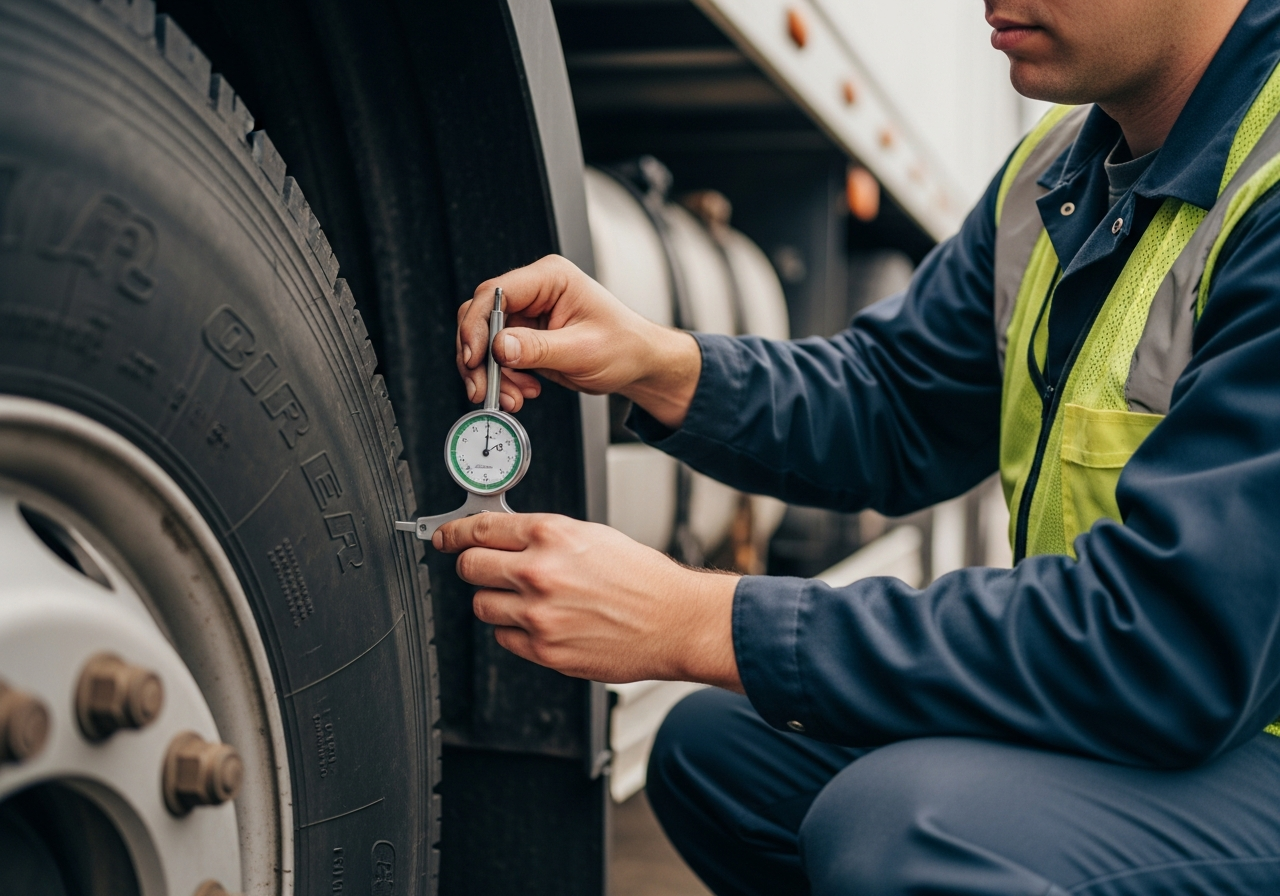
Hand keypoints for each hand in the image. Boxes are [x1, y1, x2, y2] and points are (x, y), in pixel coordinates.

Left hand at [434, 511, 742, 688]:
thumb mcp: (591, 535)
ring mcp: (539, 615)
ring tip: (529, 599)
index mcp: (551, 535)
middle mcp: (539, 573)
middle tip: (485, 568)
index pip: (480, 529)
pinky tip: (544, 622)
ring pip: (482, 606)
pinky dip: (515, 630)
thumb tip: (503, 538)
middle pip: (469, 568)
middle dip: (473, 566)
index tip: (446, 537)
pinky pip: (504, 638)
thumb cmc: (642, 578)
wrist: (674, 620)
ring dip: (496, 601)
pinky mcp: (545, 650)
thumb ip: (543, 536)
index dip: (455, 533)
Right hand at [457, 254, 700, 427]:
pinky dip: (504, 379)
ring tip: (514, 397)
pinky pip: (499, 357)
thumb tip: (499, 348)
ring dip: (492, 374)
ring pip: (486, 342)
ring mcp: (528, 315)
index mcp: (550, 278)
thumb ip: (538, 349)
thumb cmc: (624, 346)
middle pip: (482, 318)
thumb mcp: (582, 350)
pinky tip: (523, 391)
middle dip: (479, 357)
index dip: (477, 325)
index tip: (474, 357)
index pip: (495, 293)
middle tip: (484, 388)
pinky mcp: (526, 337)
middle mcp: (535, 292)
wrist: (638, 364)